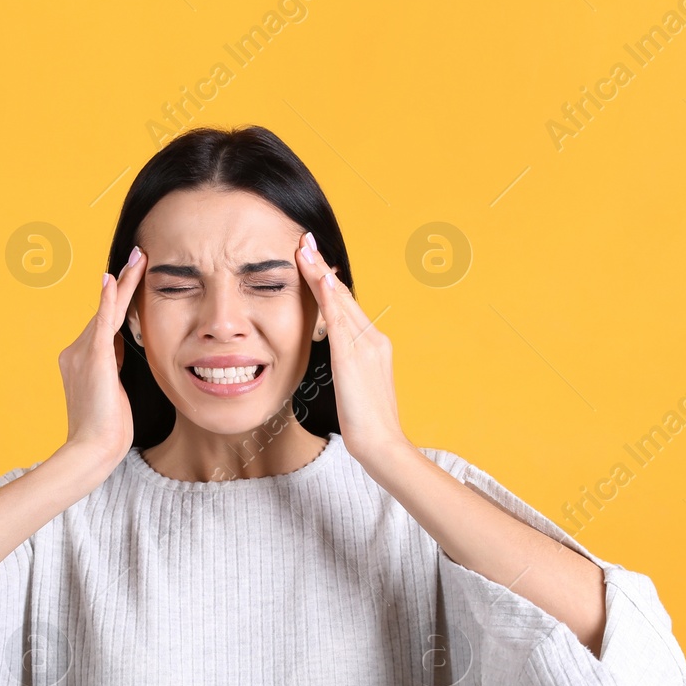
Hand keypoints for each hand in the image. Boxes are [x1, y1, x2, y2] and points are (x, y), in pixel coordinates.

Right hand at [57, 245, 145, 471]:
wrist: (92, 450)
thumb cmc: (106, 430)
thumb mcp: (112, 391)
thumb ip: (112, 365)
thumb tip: (121, 346)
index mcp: (81, 359)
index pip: (104, 324)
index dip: (118, 300)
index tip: (129, 278)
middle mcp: (75, 351)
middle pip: (106, 311)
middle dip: (123, 282)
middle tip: (139, 255)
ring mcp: (82, 353)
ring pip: (108, 310)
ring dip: (125, 282)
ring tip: (140, 257)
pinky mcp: (93, 358)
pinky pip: (102, 322)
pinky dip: (108, 300)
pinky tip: (113, 278)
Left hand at [296, 231, 410, 468]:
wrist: (382, 444)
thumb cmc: (367, 424)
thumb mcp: (356, 388)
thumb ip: (349, 367)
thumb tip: (339, 359)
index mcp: (375, 345)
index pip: (348, 306)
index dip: (330, 282)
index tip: (315, 260)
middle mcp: (374, 339)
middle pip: (344, 296)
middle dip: (323, 267)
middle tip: (306, 241)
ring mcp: (366, 346)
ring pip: (341, 301)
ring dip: (321, 273)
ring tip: (304, 250)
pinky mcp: (354, 357)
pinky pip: (339, 319)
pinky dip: (329, 296)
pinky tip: (318, 278)